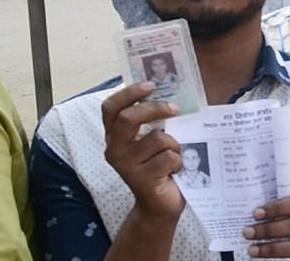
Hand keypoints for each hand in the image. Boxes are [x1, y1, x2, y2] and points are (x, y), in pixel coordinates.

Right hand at [101, 83, 184, 220]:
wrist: (161, 204)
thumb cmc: (160, 164)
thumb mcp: (155, 138)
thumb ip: (156, 120)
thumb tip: (175, 92)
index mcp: (115, 135)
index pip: (110, 108)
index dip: (129, 93)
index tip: (150, 85)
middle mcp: (114, 149)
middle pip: (128, 118)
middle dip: (155, 109)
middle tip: (176, 108)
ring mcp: (125, 165)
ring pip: (157, 138)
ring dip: (175, 143)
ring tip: (174, 155)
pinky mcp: (140, 179)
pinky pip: (169, 157)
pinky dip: (178, 161)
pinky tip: (174, 171)